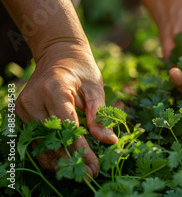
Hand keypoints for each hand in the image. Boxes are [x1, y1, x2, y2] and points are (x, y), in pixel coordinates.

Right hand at [15, 44, 117, 178]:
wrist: (58, 55)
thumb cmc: (81, 70)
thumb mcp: (96, 89)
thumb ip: (100, 115)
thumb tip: (110, 141)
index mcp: (54, 88)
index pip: (66, 126)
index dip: (80, 149)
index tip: (93, 165)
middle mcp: (34, 98)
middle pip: (51, 138)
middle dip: (70, 160)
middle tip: (88, 175)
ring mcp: (24, 106)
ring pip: (40, 142)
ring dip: (58, 161)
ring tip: (78, 174)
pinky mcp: (21, 113)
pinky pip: (34, 138)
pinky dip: (48, 153)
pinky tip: (63, 164)